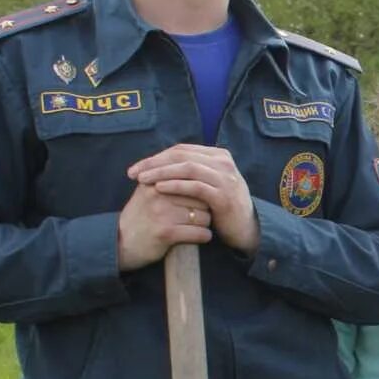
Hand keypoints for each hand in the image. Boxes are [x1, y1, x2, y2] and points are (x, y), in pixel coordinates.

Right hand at [116, 181, 211, 271]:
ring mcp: (161, 213)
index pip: (195, 181)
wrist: (120, 242)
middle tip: (198, 217)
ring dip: (205, 225)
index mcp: (156, 179)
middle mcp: (158, 193)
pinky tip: (198, 237)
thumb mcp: (150, 190)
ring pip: (204, 216)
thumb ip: (170, 177)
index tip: (200, 202)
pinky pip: (200, 233)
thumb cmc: (142, 215)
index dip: (202, 194)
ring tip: (195, 228)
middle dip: (206, 209)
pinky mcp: (165, 232)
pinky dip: (203, 237)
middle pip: (202, 198)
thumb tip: (199, 166)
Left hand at [129, 144, 257, 252]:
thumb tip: (159, 162)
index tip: (137, 168)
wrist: (244, 229)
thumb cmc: (220, 207)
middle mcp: (224, 163)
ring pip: (187, 168)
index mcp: (218, 156)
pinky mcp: (224, 196)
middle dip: (154, 163)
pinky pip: (195, 186)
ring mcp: (225, 179)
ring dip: (161, 172)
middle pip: (182, 156)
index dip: (156, 156)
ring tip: (143, 179)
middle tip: (134, 173)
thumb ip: (192, 170)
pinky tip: (159, 188)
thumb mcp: (208, 183)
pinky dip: (176, 185)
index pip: (181, 149)